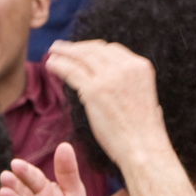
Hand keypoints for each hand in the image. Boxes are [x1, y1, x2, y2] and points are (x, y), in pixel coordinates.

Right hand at [0, 144, 89, 195]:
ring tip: (4, 194)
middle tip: (5, 176)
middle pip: (21, 192)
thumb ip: (68, 171)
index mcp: (42, 190)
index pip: (32, 177)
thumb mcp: (75, 192)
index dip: (25, 171)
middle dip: (13, 185)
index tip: (16, 164)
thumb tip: (64, 145)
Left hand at [45, 40, 168, 173]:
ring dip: (64, 53)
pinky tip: (50, 65)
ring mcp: (110, 77)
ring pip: (81, 57)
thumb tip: (121, 91)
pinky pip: (71, 71)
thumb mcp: (145, 100)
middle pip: (95, 49)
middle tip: (61, 47)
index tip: (81, 51)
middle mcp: (126, 67)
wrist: (144, 148)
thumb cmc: (143, 133)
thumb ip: (133, 89)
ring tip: (53, 52)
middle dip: (76, 47)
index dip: (93, 49)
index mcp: (140, 66)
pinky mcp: (94, 90)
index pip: (112, 49)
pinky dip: (59, 65)